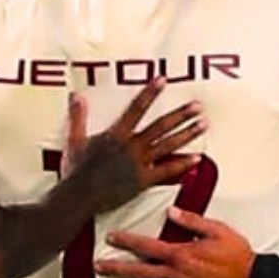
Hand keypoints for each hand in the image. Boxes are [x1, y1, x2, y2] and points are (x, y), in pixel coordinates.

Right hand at [64, 79, 207, 209]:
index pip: (136, 108)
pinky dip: (182, 164)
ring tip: (204, 125)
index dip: (150, 93)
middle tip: (198, 106)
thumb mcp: (74, 140)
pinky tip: (198, 157)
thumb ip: (78, 116)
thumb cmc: (75, 170)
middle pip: (161, 126)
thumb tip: (76, 95)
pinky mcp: (143, 181)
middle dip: (181, 115)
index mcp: (117, 134)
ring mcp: (139, 164)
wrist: (78, 197)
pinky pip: (167, 171)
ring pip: (168, 145)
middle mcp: (132, 146)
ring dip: (187, 134)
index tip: (163, 80)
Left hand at [96, 207, 253, 277]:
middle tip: (99, 267)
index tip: (111, 238)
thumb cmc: (237, 254)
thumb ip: (192, 221)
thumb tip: (171, 212)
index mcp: (181, 254)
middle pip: (140, 272)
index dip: (127, 242)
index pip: (146, 247)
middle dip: (117, 269)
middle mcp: (176, 276)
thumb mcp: (217, 230)